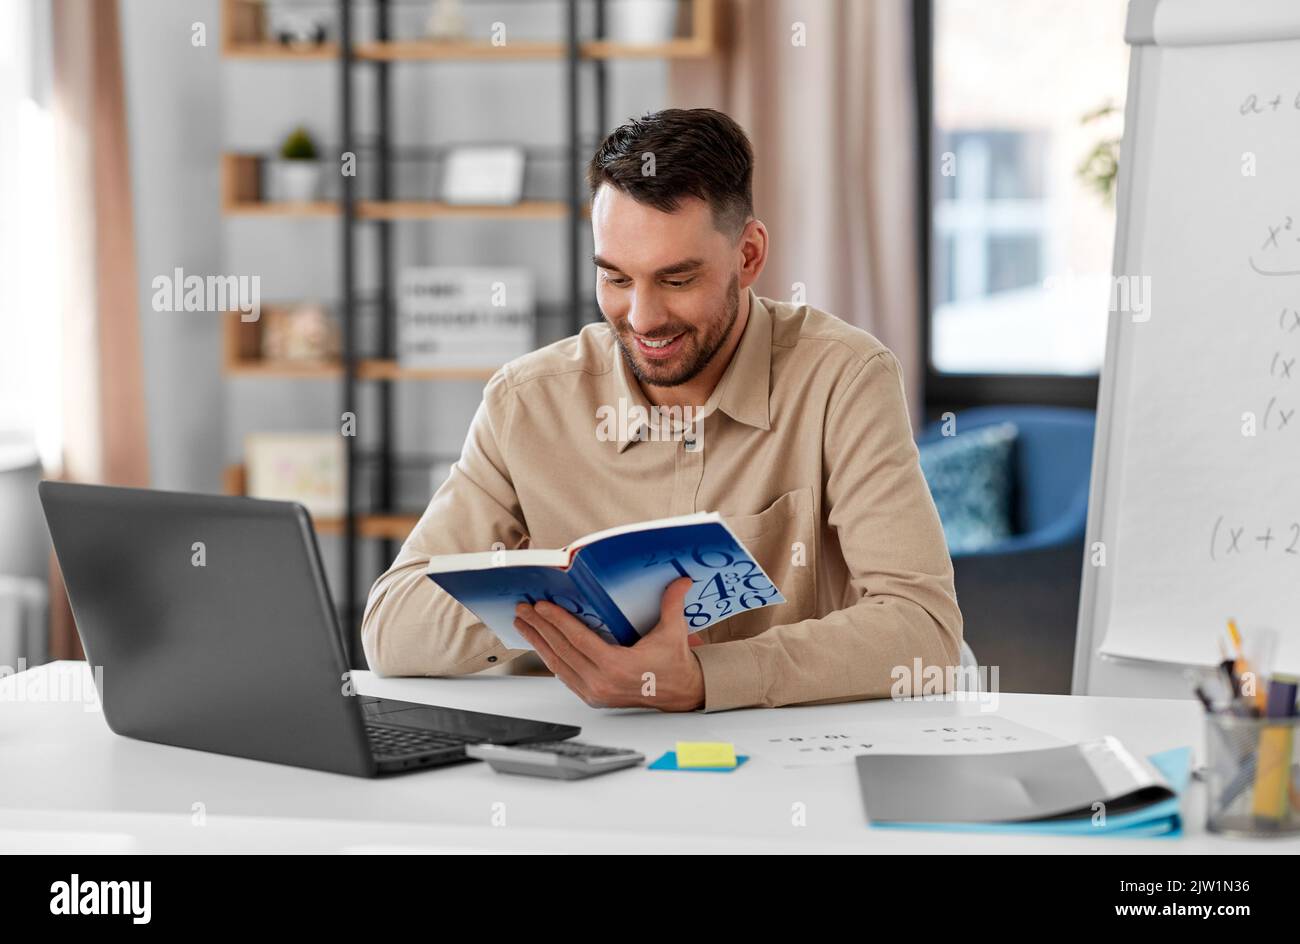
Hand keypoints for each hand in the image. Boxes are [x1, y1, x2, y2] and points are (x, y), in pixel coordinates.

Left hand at [513, 577, 704, 710]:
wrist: (681, 693)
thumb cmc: (675, 663)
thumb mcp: (674, 631)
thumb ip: (672, 603)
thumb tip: (681, 579)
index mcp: (618, 667)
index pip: (579, 640)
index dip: (557, 621)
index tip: (541, 606)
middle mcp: (602, 683)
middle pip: (562, 651)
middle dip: (540, 627)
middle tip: (524, 609)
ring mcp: (595, 693)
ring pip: (558, 664)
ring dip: (539, 642)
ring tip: (524, 623)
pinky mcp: (592, 697)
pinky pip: (565, 675)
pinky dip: (551, 657)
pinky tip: (541, 643)